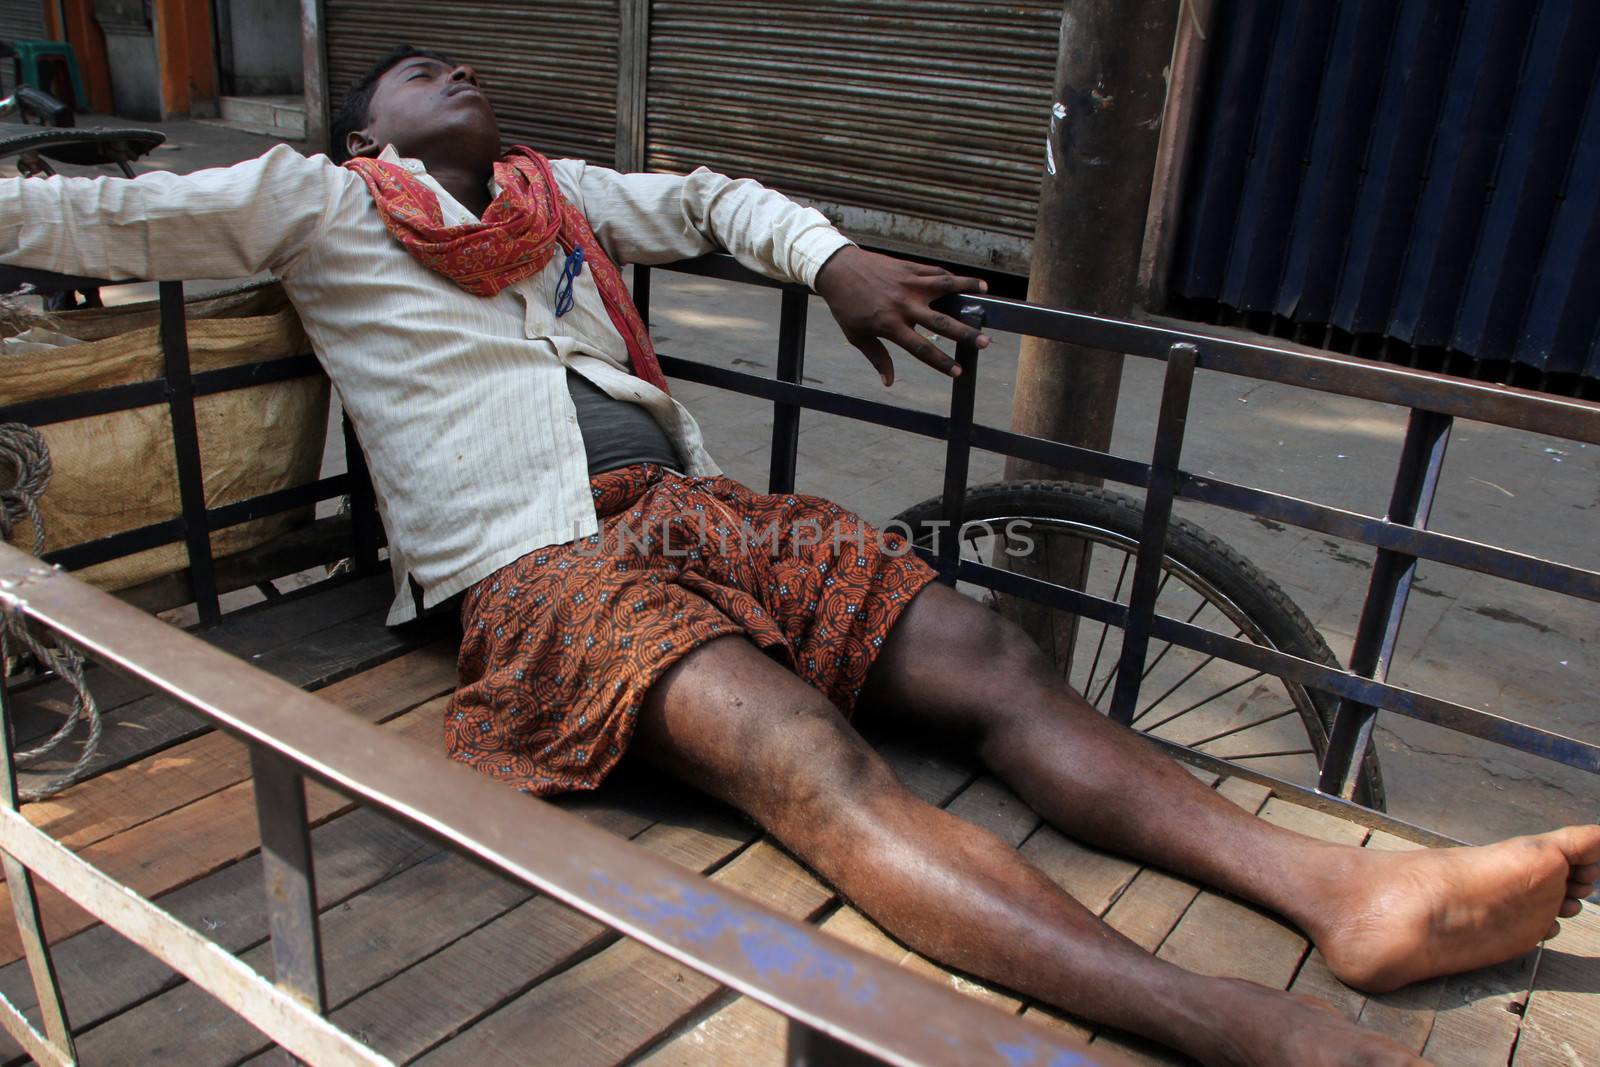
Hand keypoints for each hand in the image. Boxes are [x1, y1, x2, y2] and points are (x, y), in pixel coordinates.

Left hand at [812, 247, 990, 386]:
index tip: (958, 372)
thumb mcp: (856, 336)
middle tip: (985, 342)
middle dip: (965, 333)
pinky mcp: (908, 267)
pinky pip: (935, 271)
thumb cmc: (846, 306)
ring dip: (967, 289)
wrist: (837, 269)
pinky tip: (967, 282)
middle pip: (941, 322)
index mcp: (891, 325)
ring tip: (986, 293)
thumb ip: (877, 357)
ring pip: (944, 286)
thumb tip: (889, 382)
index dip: (941, 362)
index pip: (922, 349)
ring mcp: (908, 284)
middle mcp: (904, 305)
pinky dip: (952, 277)